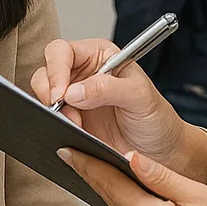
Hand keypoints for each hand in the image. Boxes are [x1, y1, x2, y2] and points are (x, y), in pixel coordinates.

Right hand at [32, 38, 206, 181]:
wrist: (163, 154)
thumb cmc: (157, 119)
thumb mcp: (140, 97)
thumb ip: (108, 88)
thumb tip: (73, 91)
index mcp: (99, 56)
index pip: (63, 51)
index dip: (56, 68)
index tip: (61, 93)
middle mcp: (82, 74)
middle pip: (46, 70)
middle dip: (50, 92)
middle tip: (67, 113)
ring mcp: (74, 99)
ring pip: (43, 95)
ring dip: (52, 111)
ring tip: (76, 127)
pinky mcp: (70, 122)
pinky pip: (49, 119)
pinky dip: (52, 125)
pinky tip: (69, 134)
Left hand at [61, 147, 206, 205]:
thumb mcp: (197, 195)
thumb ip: (159, 176)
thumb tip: (130, 157)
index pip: (109, 183)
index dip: (87, 163)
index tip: (66, 148)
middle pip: (112, 200)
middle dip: (98, 177)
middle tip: (79, 154)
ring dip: (121, 197)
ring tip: (115, 174)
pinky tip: (143, 205)